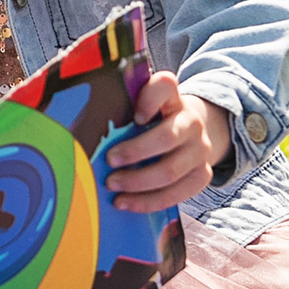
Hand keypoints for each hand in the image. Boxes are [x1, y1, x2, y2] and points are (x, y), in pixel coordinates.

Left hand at [105, 74, 232, 214]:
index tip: (134, 116)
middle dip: (135, 152)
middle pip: (167, 137)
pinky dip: (149, 201)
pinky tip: (128, 203)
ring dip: (138, 182)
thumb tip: (86, 122)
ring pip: (171, 171)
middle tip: (109, 161)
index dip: (149, 99)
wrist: (190, 132)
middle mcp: (192, 121)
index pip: (165, 85)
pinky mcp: (202, 175)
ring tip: (112, 185)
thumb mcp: (141, 105)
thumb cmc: (153, 119)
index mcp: (173, 98)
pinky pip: (178, 193)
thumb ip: (123, 106)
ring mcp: (201, 150)